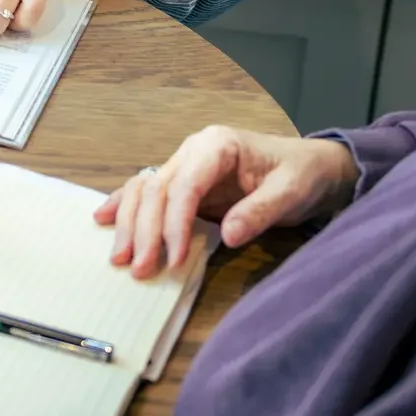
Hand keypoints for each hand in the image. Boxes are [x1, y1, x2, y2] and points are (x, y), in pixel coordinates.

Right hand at [93, 127, 358, 278]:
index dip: (174, 224)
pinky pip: (148, 192)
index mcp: (217, 145)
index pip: (184, 185)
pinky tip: (103, 219)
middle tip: (141, 270)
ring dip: (130, 223)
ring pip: (144, 190)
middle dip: (144, 230)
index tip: (173, 260)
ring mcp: (185, 166)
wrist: (311, 167)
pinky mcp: (184, 184)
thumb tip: (227, 235)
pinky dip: (125, 207)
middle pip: (156, 188)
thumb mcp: (291, 192)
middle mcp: (193, 151)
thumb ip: (259, 211)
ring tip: (121, 258)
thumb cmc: (302, 174)